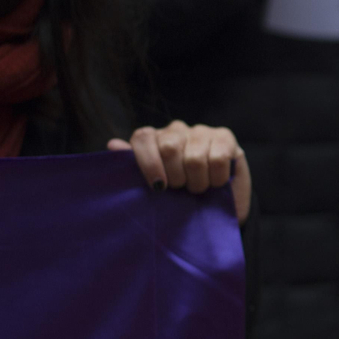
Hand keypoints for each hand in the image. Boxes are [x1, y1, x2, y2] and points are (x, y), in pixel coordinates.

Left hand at [109, 120, 251, 221]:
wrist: (219, 208)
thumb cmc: (182, 198)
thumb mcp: (156, 188)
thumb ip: (134, 168)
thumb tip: (112, 145)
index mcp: (154, 139)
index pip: (143, 137)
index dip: (148, 162)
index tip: (157, 187)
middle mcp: (176, 130)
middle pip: (168, 147)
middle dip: (175, 178)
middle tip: (181, 190)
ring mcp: (201, 131)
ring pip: (193, 158)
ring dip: (197, 183)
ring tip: (199, 188)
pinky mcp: (225, 137)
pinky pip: (217, 158)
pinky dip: (216, 178)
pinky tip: (216, 182)